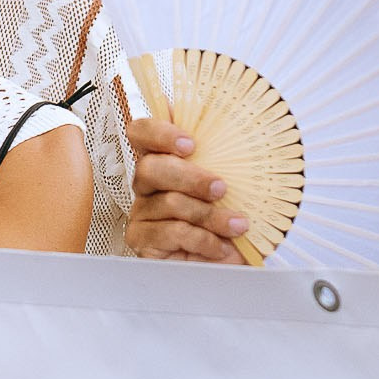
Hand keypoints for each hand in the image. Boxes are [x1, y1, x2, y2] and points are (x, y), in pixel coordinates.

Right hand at [126, 116, 247, 263]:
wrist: (236, 262)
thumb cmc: (231, 216)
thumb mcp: (236, 180)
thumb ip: (223, 150)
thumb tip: (230, 116)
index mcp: (164, 159)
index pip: (141, 132)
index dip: (159, 133)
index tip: (190, 144)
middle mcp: (147, 183)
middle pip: (150, 168)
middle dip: (191, 178)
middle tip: (221, 188)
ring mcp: (142, 212)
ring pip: (169, 203)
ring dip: (210, 215)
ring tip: (237, 225)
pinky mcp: (142, 240)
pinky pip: (171, 232)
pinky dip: (202, 239)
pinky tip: (221, 246)